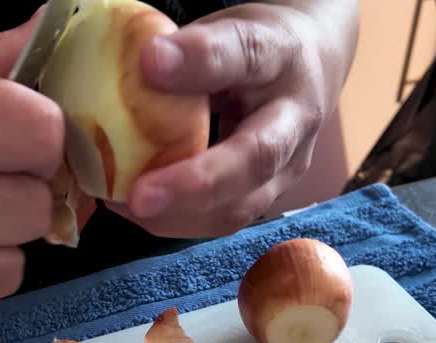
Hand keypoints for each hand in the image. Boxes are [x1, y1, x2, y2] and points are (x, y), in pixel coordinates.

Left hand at [106, 2, 348, 237]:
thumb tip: (135, 67)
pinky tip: (136, 208)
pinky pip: (223, 219)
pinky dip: (176, 220)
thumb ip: (189, 49)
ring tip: (125, 205)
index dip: (200, 59)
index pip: (247, 53)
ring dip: (180, 215)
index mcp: (282, 55)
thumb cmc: (255, 47)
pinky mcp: (270, 196)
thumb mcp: (227, 28)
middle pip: (258, 157)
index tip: (150, 59)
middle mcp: (296, 117)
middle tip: (142, 196)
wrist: (310, 69)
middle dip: (197, 183)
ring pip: (241, 206)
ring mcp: (289, 166)